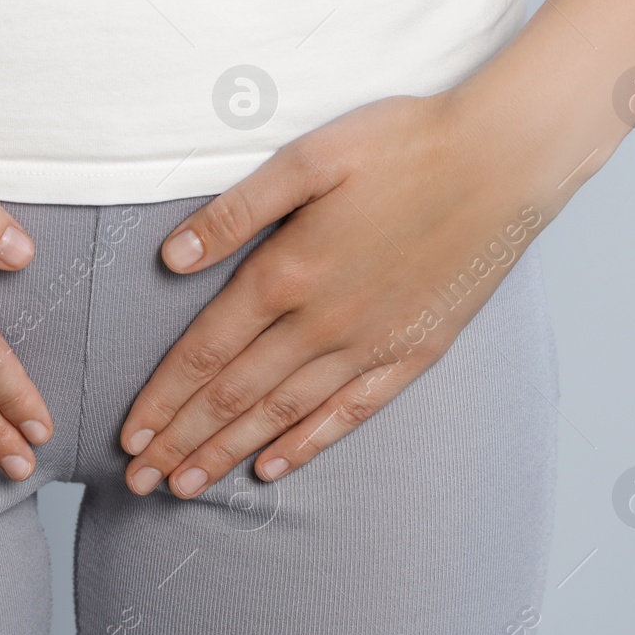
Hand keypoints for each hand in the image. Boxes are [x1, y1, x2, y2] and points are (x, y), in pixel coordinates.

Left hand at [120, 91, 559, 497]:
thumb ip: (235, 212)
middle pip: (233, 397)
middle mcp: (323, 322)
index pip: (205, 354)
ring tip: (186, 489)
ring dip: (228, 454)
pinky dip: (306, 445)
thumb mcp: (307, 158)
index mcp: (286, 273)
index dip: (161, 401)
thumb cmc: (403, 145)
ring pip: (283, 414)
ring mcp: (371, 344)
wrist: (506, 159)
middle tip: (139, 483)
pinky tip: (272, 468)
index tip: (128, 438)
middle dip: (180, 444)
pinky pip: (350, 413)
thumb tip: (171, 257)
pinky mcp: (415, 352)